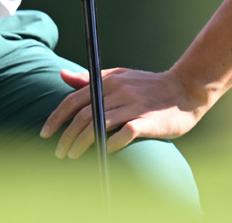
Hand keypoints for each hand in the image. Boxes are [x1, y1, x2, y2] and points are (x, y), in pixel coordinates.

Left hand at [40, 68, 206, 158]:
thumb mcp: (120, 75)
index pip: (74, 99)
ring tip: (72, 156)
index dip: (56, 118)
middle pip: (83, 114)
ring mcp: (134, 105)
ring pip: (99, 124)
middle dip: (66, 135)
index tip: (45, 133)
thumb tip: (62, 75)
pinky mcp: (148, 121)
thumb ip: (90, 78)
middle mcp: (118, 91)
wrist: (186, 88)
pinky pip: (125, 133)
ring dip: (82, 142)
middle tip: (59, 152)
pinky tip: (103, 152)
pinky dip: (111, 143)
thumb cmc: (150, 85)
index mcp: (109, 79)